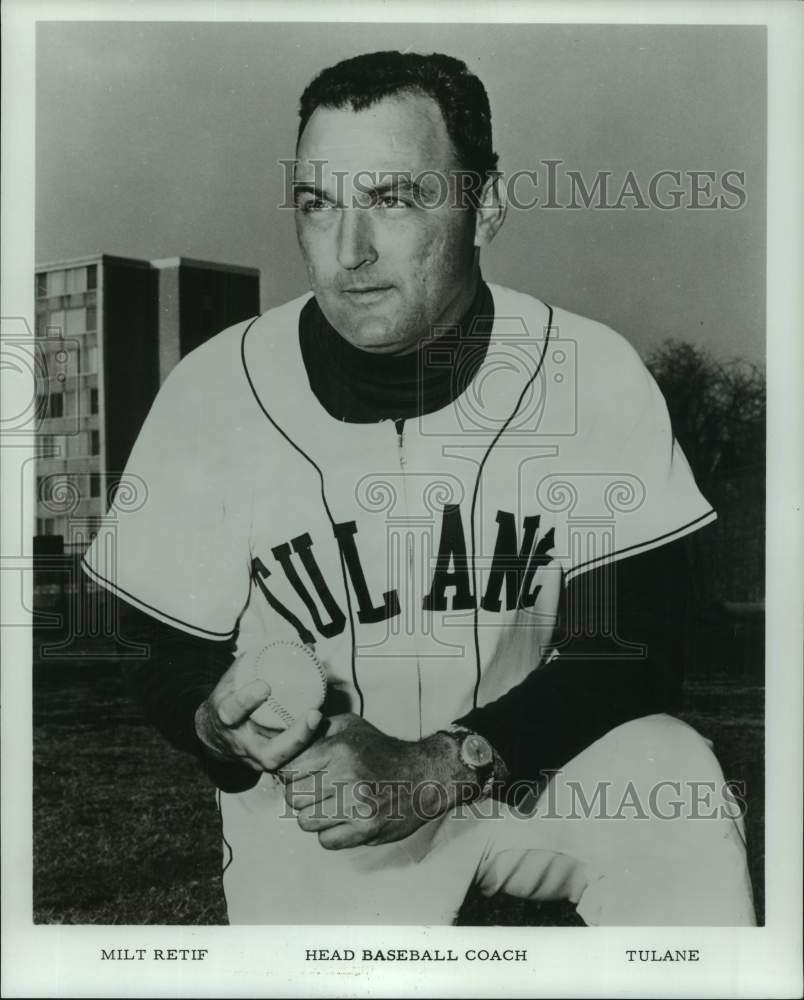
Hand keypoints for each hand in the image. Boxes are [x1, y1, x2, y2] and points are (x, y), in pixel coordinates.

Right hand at [195, 666, 320, 772]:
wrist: (214, 736)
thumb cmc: (228, 699)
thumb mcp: (233, 679)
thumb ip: (259, 661)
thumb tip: (302, 645)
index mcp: (225, 719)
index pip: (232, 712)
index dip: (247, 700)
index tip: (264, 685)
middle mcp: (241, 745)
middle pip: (266, 752)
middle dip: (292, 736)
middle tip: (313, 713)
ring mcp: (256, 759)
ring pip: (282, 761)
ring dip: (304, 742)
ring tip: (319, 718)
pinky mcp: (268, 764)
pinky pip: (290, 758)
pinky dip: (306, 741)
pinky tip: (321, 724)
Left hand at [279, 714, 478, 849]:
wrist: (425, 775)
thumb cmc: (382, 750)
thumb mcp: (350, 726)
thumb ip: (317, 730)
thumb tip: (285, 741)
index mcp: (338, 750)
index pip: (288, 769)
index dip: (292, 773)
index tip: (303, 775)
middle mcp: (346, 777)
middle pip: (293, 798)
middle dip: (301, 796)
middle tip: (317, 792)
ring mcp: (356, 806)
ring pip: (305, 822)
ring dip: (315, 816)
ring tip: (331, 806)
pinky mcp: (367, 830)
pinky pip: (326, 841)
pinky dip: (330, 834)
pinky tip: (343, 820)